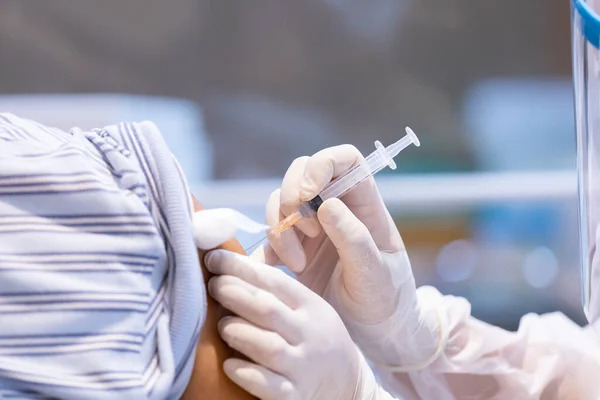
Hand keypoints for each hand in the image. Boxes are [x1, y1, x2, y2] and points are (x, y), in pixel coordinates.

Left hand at [205, 249, 364, 399]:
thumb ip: (276, 291)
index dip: (241, 268)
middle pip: (267, 309)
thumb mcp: (307, 309)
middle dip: (235, 294)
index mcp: (311, 307)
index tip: (214, 258)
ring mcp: (303, 367)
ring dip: (238, 332)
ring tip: (220, 326)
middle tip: (212, 286)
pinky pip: (268, 386)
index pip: (274, 282)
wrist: (349, 384)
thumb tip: (230, 265)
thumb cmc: (315, 338)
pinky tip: (228, 364)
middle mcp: (309, 334)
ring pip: (267, 346)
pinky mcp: (295, 395)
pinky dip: (246, 373)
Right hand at [256, 145, 443, 369]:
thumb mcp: (375, 274)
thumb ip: (355, 239)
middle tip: (305, 232)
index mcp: (364, 205)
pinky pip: (268, 235)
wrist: (372, 335)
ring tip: (298, 264)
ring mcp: (312, 227)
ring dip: (280, 228)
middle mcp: (336, 208)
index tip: (310, 195)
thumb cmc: (385, 301)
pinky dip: (266, 249)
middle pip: (302, 172)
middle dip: (292, 196)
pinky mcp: (292, 249)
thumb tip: (327, 205)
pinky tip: (279, 271)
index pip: (345, 159)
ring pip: (280, 202)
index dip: (323, 164)